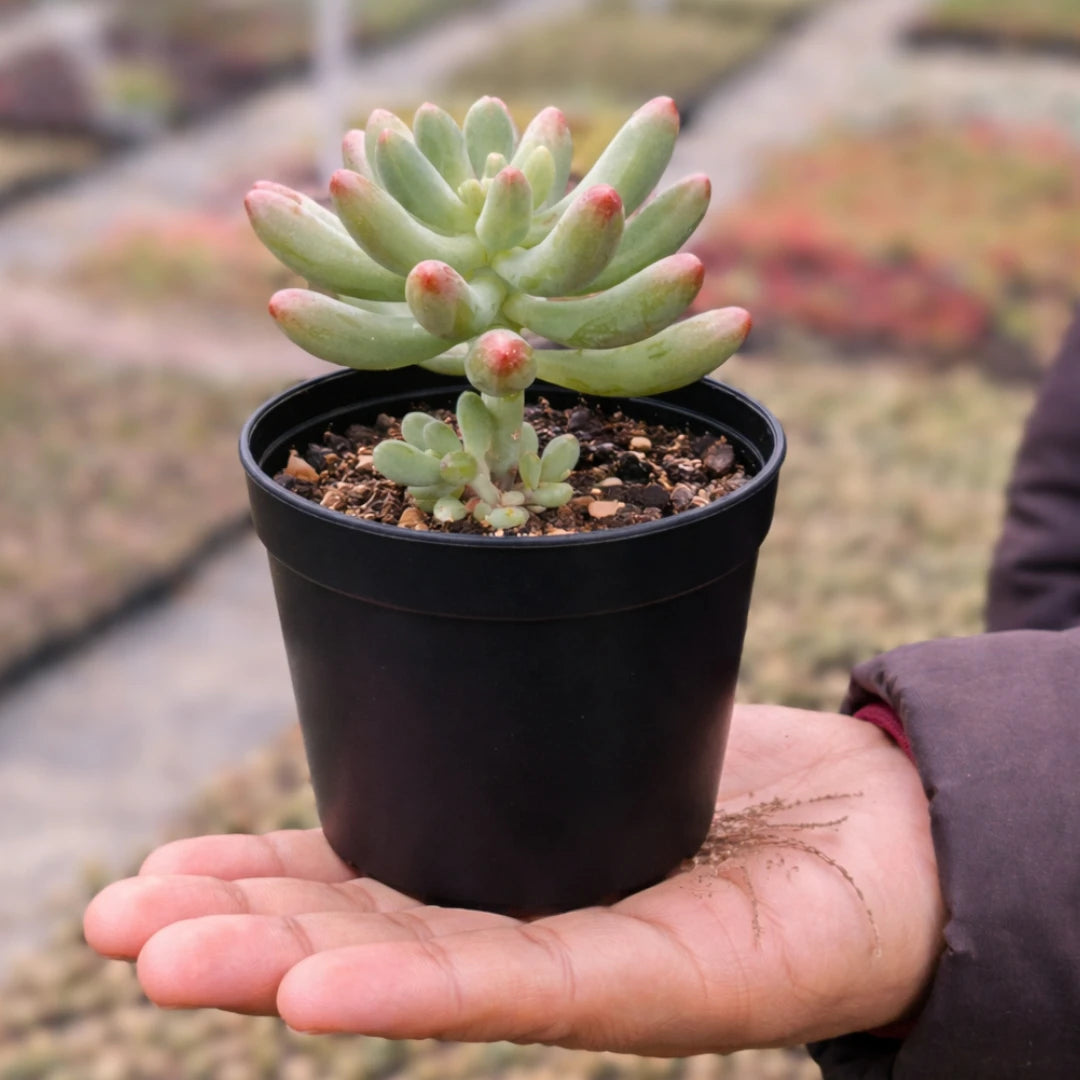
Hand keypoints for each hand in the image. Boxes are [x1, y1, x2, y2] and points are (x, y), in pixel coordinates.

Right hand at [84, 705, 943, 1054]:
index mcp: (506, 871)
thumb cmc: (736, 774)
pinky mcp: (662, 986)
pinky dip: (420, 988)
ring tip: (170, 958)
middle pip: (368, 933)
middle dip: (239, 929)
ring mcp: (589, 970)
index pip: (365, 880)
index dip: (260, 876)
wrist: (886, 832)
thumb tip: (420, 650)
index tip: (158, 870)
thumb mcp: (603, 716)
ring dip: (289, 967)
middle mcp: (530, 933)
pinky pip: (532, 981)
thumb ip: (520, 713)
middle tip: (118, 920)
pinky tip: (321, 991)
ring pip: (422, 970)